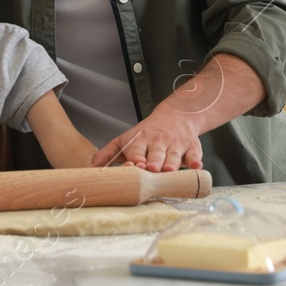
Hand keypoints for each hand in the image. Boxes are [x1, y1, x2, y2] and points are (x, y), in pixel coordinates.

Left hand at [90, 107, 204, 171]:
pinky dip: (195, 161)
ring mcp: (176, 145)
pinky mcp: (192, 148)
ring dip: (171, 163)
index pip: (136, 151)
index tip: (133, 165)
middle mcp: (158, 142)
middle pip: (155, 154)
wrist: (177, 115)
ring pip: (174, 156)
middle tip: (151, 169)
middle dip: (153, 162)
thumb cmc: (148, 133)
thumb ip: (107, 154)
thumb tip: (90, 169)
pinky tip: (195, 166)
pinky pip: (194, 155)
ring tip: (168, 170)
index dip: (134, 159)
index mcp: (140, 140)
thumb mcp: (125, 139)